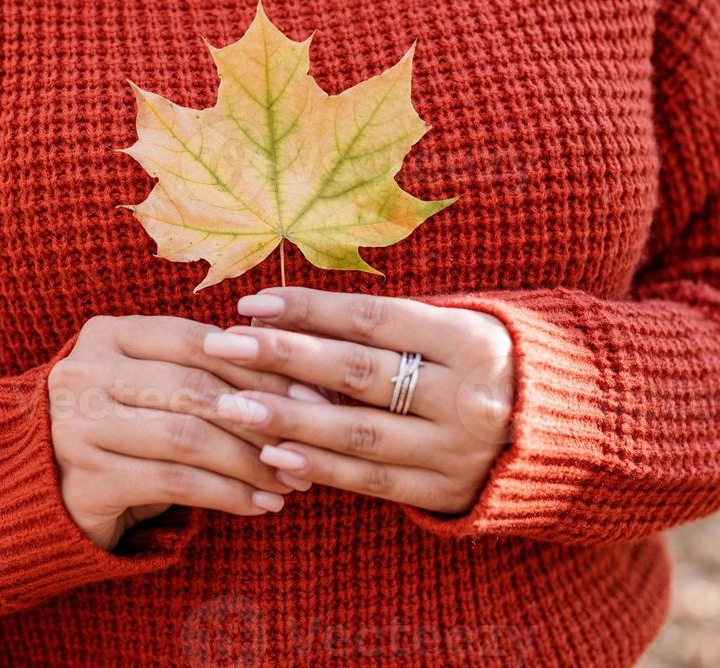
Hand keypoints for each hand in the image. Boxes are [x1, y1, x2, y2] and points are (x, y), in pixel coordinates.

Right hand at [49, 314, 326, 549]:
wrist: (43, 483)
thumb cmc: (121, 422)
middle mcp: (84, 373)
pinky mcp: (84, 481)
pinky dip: (227, 494)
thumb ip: (205, 370)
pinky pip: (174, 484)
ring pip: (187, 437)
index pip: (195, 340)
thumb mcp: (152, 383)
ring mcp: (77, 427)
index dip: (257, 365)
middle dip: (262, 414)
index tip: (309, 391)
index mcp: (107, 334)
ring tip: (292, 478)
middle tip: (308, 439)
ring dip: (250, 460)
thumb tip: (298, 377)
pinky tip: (261, 504)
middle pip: (194, 387)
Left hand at [203, 288, 513, 514]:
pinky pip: (374, 480)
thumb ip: (393, 326)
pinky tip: (274, 454)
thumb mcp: (461, 324)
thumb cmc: (494, 360)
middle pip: (357, 372)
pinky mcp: (445, 490)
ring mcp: (455, 448)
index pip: (373, 319)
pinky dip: (321, 467)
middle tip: (222, 344)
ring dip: (288, 417)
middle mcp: (465, 395)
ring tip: (231, 403)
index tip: (253, 302)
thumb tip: (302, 321)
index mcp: (469, 339)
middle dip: (283, 355)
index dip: (310, 309)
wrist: (570, 431)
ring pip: (358, 431)